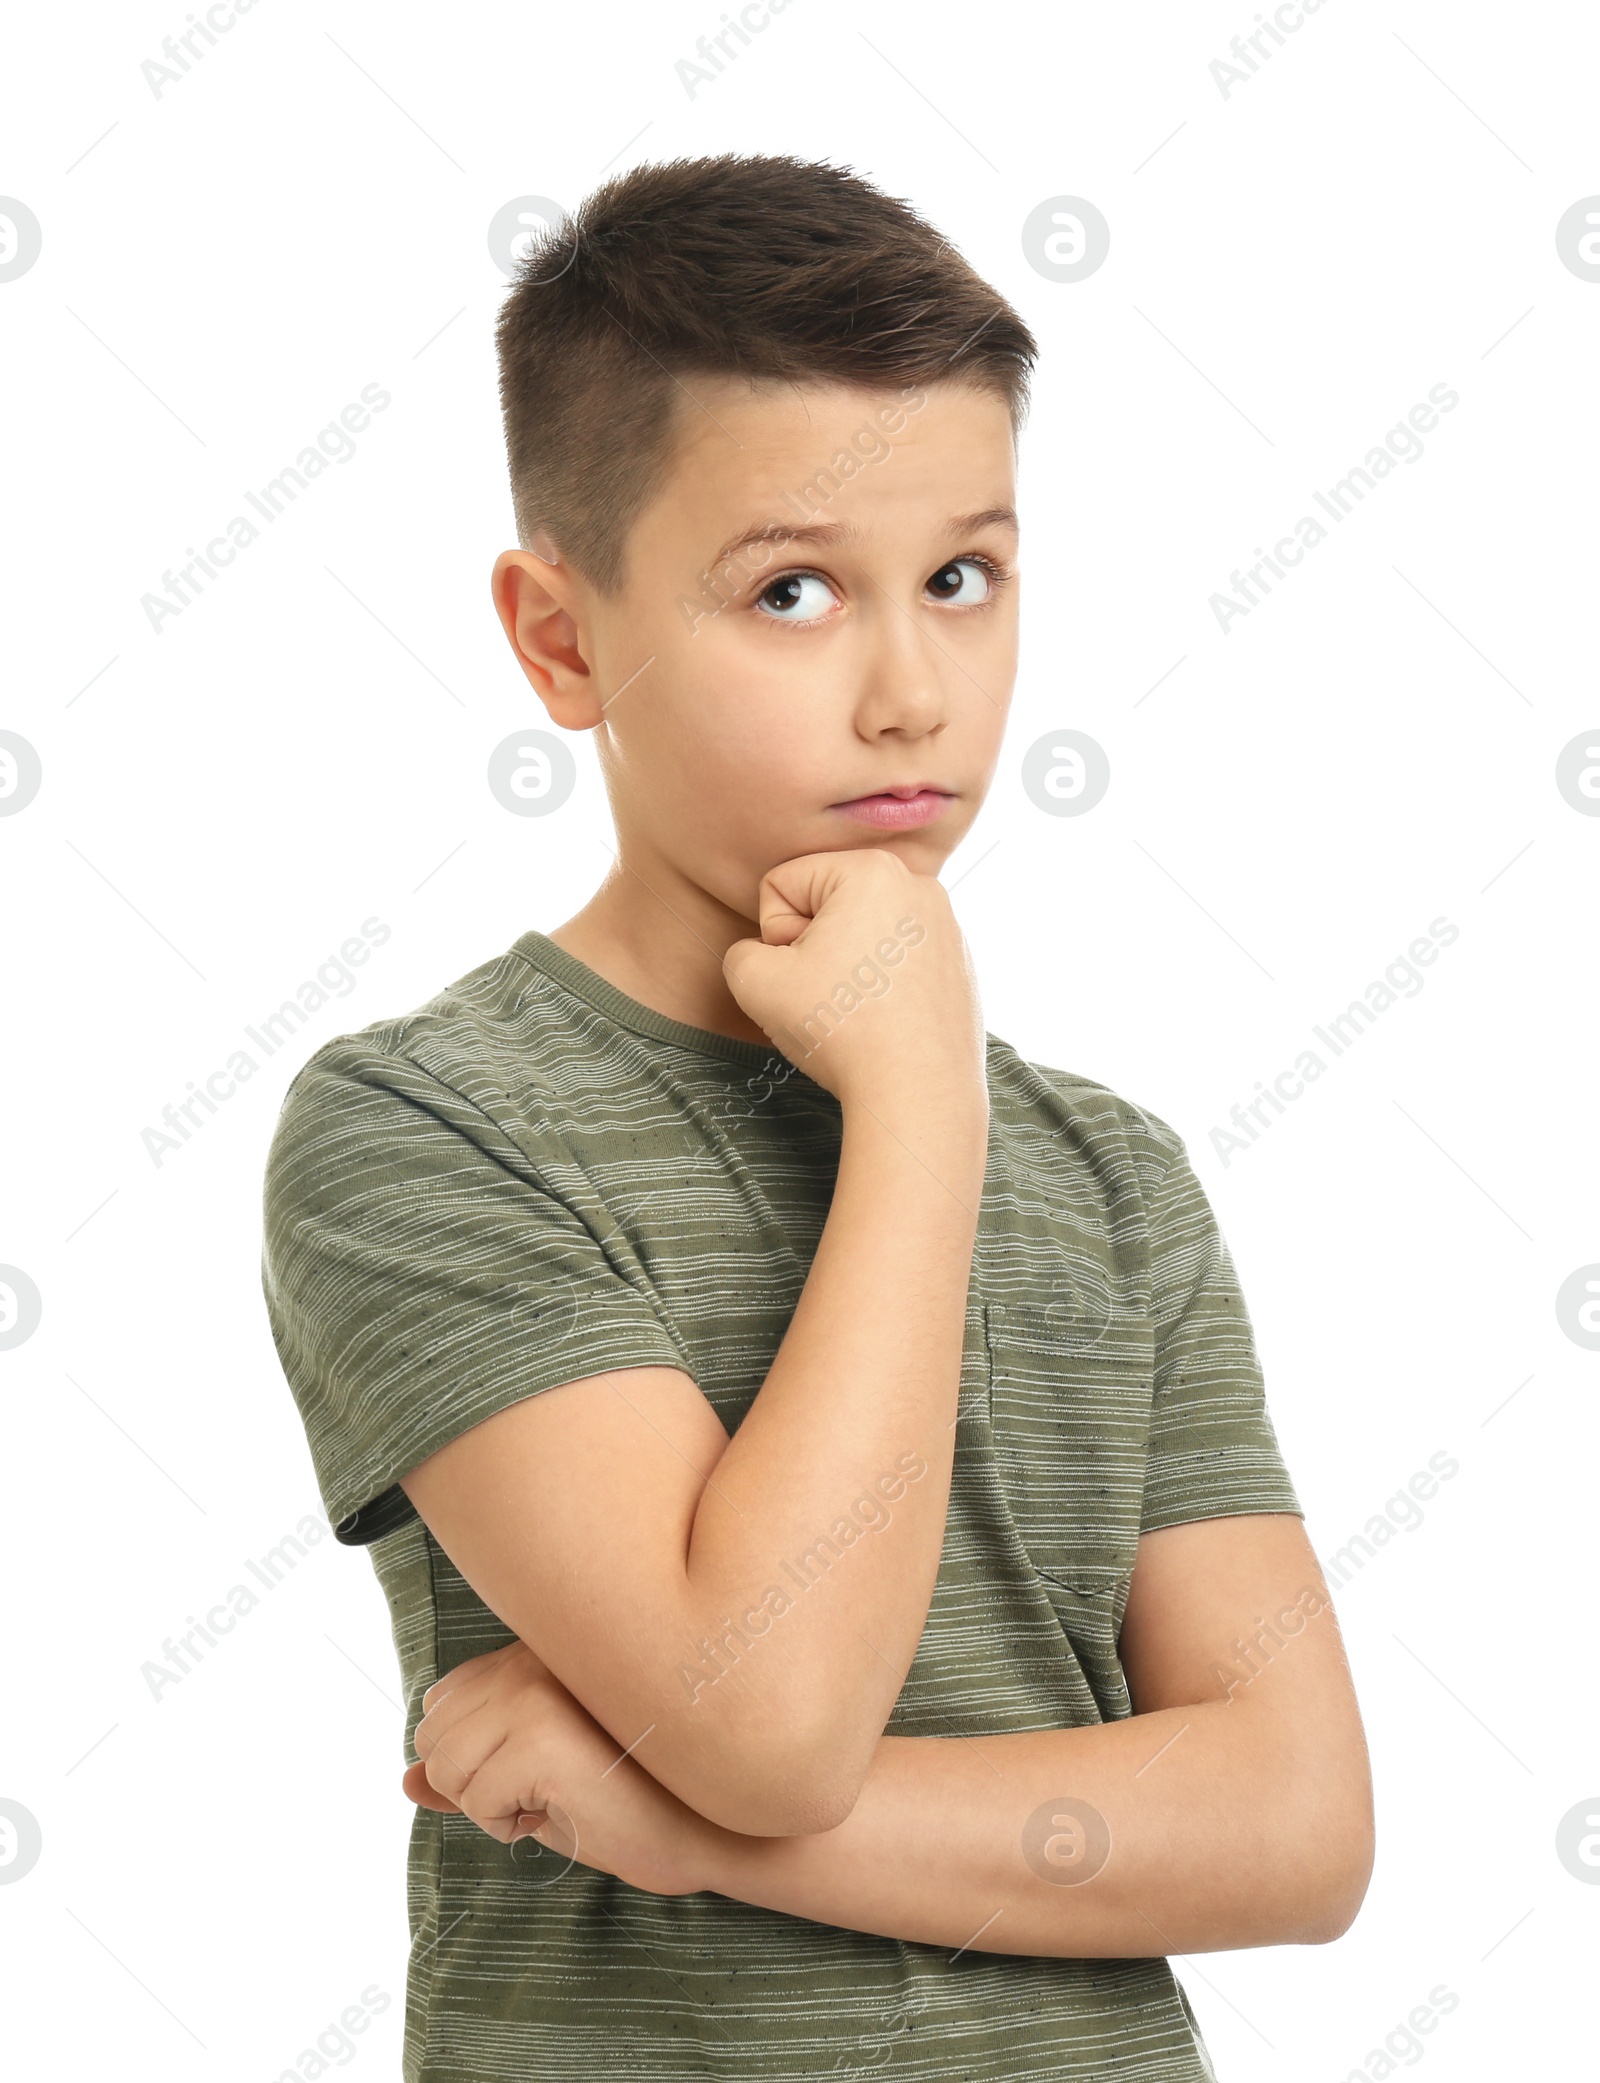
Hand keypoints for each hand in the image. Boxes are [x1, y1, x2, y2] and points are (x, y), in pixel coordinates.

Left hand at [402, 1640, 718, 1897]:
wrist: (705, 1827)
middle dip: (471, 1783)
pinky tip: (563, 1810)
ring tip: (552, 1797)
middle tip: (542, 1789)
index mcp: (535, 1651)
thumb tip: (402, 1782)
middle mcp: (532, 1658)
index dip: (471, 1754)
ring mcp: (535, 1694)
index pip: (444, 1699)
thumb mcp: (534, 1784)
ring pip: (444, 1768)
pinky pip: (474, 1802)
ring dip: (487, 1806)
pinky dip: (507, 1827)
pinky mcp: (539, 1738)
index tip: (532, 1768)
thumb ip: (468, 1774)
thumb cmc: (624, 1803)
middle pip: (433, 1735)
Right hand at [722, 849, 985, 1118]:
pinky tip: (886, 1021)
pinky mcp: (959, 964)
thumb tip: (768, 956)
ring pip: (861, 935)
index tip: (803, 974)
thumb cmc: (841, 1030)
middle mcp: (918, 885)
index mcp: (871, 870)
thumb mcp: (754, 981)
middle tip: (829, 994)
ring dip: (846, 968)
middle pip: (825, 906)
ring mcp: (946, 925)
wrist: (918, 1093)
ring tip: (859, 1010)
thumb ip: (742, 951)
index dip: (774, 935)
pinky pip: (897, 961)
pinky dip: (883, 986)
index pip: (782, 884)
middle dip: (813, 948)